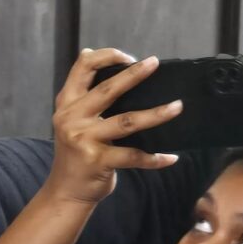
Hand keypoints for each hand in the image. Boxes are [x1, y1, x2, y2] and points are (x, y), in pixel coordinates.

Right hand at [45, 48, 182, 205]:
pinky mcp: (97, 161)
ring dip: (155, 114)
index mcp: (67, 104)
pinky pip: (133, 156)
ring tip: (177, 107)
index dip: (106, 56)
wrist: (65, 191)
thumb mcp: (71, 118)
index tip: (128, 57)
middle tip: (154, 63)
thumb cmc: (76, 153)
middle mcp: (72, 118)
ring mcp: (83, 140)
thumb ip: (82, 92)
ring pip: (126, 121)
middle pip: (106, 90)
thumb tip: (88, 53)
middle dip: (133, 74)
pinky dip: (154, 158)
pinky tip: (170, 157)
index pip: (82, 68)